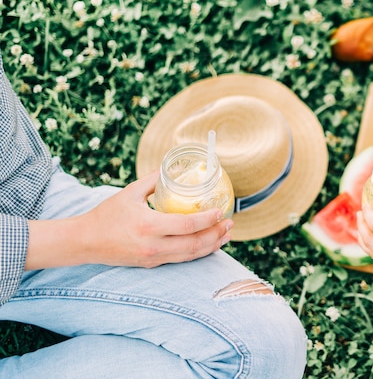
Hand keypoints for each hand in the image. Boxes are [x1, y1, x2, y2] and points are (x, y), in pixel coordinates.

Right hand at [26, 171, 232, 269]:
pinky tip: (209, 244)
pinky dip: (198, 252)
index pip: (188, 225)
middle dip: (216, 234)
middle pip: (195, 244)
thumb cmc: (106, 214)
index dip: (208, 219)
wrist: (84, 242)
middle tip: (230, 223)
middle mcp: (154, 245)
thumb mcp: (130, 192)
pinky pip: (181, 259)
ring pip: (191, 255)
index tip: (221, 211)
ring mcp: (154, 258)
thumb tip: (174, 166)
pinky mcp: (152, 264)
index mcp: (149, 225)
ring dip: (212, 245)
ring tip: (226, 234)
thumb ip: (154, 179)